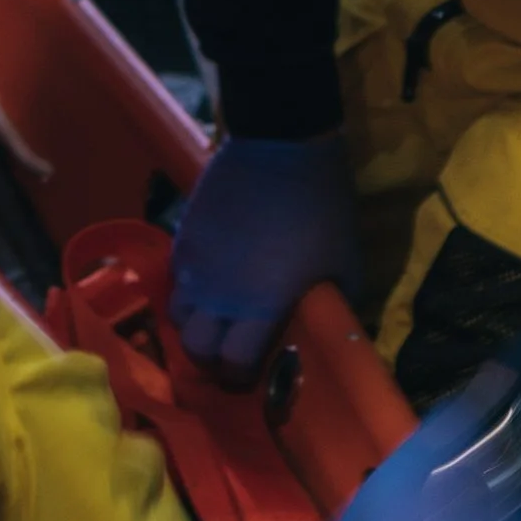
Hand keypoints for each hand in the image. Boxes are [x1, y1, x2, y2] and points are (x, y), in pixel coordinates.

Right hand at [170, 132, 359, 381]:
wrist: (280, 144)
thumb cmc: (321, 207)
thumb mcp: (345, 263)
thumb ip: (334, 304)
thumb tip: (328, 329)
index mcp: (259, 306)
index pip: (233, 363)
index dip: (241, 376)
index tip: (252, 374)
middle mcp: (218, 294)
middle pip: (196, 349)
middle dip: (212, 358)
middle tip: (230, 351)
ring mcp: (195, 265)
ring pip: (178, 316)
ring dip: (197, 325)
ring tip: (216, 318)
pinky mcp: (183, 238)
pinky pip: (176, 280)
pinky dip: (190, 291)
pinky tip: (210, 282)